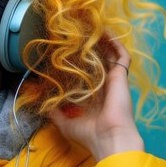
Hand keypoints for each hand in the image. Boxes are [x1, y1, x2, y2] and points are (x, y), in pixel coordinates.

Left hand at [49, 37, 143, 160]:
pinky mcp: (122, 76)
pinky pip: (122, 56)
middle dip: (90, 48)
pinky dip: (116, 44)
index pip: (86, 74)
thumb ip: (54, 111)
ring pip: (110, 55)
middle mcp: (105, 86)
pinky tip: (106, 33)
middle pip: (98, 61)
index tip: (66, 51)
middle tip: (79, 34)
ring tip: (92, 28)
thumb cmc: (89, 134)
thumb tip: (42, 102)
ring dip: (103, 42)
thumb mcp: (65, 123)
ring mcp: (114, 80)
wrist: (110, 139)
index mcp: (94, 96)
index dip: (78, 62)